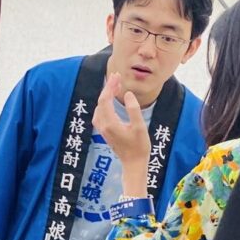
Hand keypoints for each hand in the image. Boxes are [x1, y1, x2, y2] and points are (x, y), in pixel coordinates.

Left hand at [94, 72, 150, 197]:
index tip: (117, 76)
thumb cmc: (139, 147)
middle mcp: (103, 126)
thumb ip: (133, 109)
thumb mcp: (140, 127)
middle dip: (108, 88)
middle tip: (117, 77)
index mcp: (110, 124)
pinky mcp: (105, 132)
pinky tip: (111, 100)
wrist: (133, 164)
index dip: (110, 86)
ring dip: (106, 95)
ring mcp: (103, 130)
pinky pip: (100, 114)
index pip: (105, 100)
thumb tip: (127, 94)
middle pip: (101, 102)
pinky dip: (105, 104)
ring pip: (99, 107)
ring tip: (116, 86)